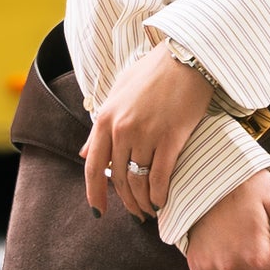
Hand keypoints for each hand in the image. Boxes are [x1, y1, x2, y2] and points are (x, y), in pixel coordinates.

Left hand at [82, 46, 211, 219]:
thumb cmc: (153, 73)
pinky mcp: (171, 137)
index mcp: (105, 119)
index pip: (93, 167)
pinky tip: (162, 203)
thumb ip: (101, 126)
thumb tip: (83, 154)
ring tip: (149, 210)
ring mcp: (146, 134)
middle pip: (118, 179)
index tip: (99, 211)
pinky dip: (160, 195)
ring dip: (143, 202)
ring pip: (139, 182)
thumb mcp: (118, 94)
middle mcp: (122, 129)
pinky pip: (161, 177)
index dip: (94, 194)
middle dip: (125, 202)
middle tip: (134, 213)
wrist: (186, 56)